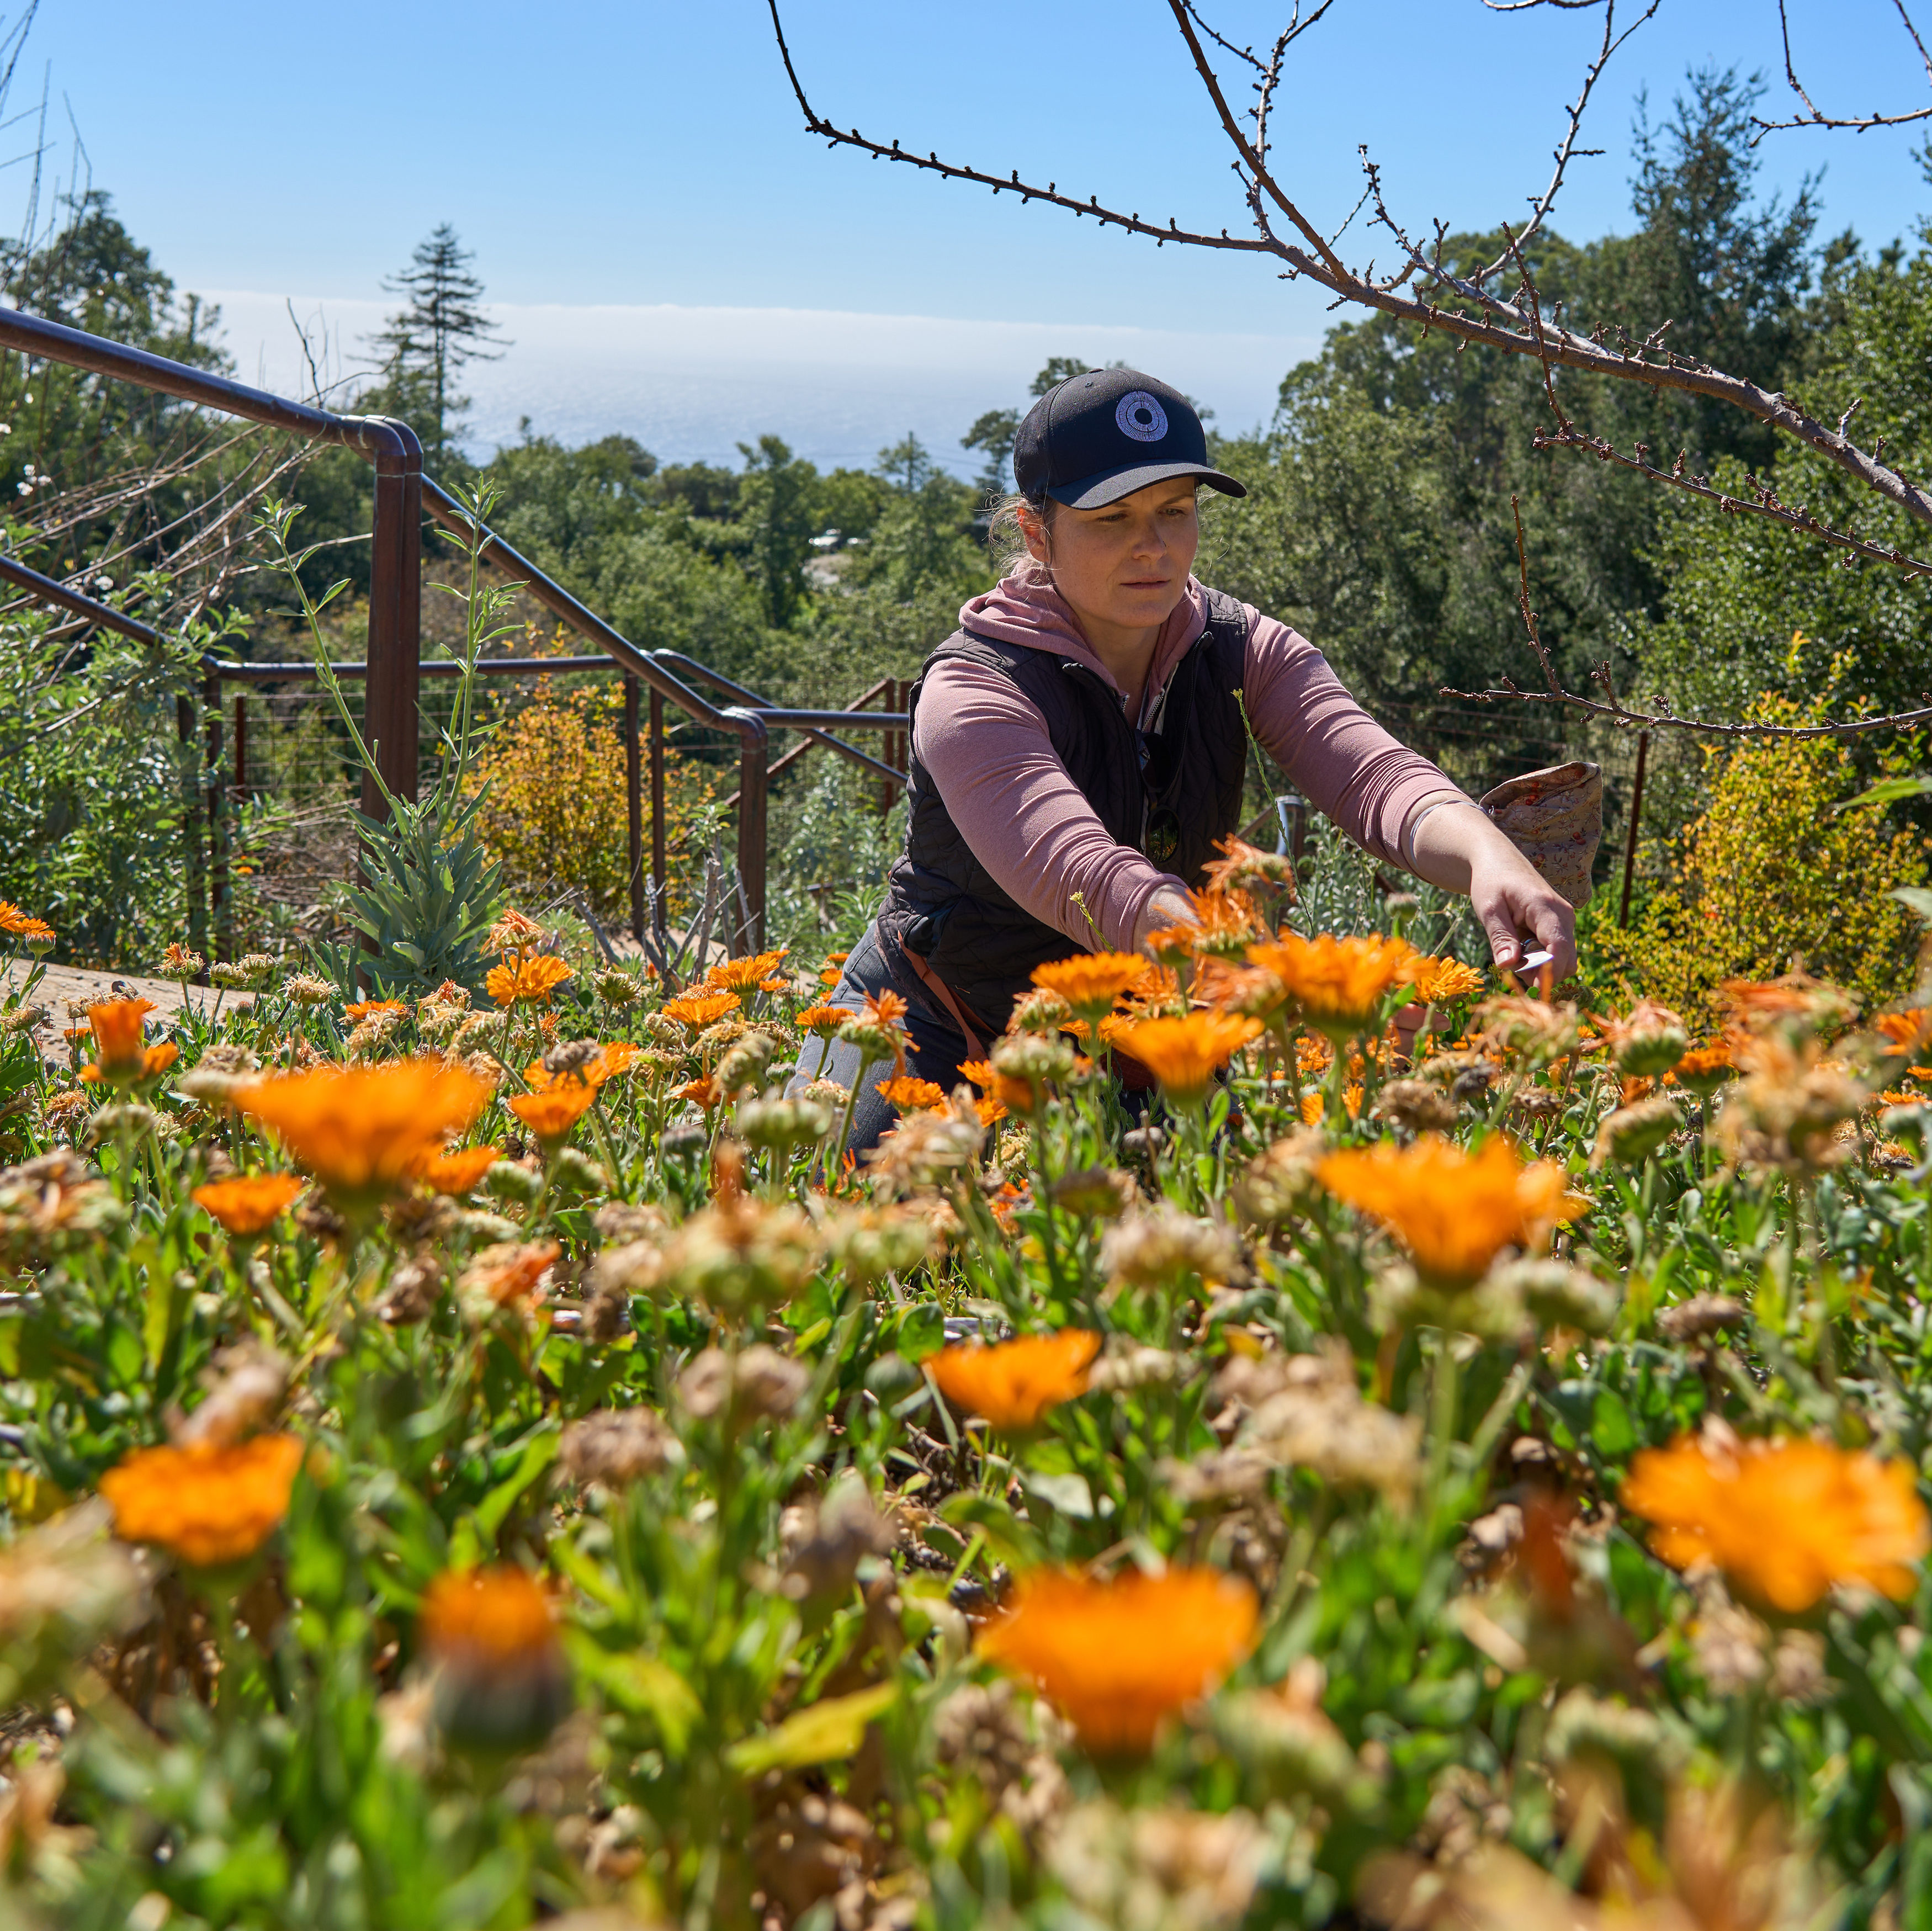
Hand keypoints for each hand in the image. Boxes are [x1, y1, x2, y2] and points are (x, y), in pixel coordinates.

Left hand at [1405, 797, 1577, 979]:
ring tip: (1512, 955)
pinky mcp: (1561, 924)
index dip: (1548, 974)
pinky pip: (1557, 951)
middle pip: (1566, 960)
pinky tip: (1519, 949)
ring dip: (1540, 968)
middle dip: (1542, 974)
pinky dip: (1540, 959)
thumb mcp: (1488, 909)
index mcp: (1545, 907)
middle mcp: (1563, 914)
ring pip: (1564, 959)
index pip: (1559, 948)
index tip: (1532, 992)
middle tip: (1511, 970)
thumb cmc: (1491, 882)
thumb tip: (1509, 966)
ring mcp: (1565, 919)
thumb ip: (1500, 938)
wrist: (1499, 861)